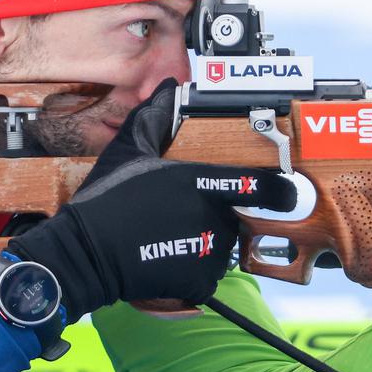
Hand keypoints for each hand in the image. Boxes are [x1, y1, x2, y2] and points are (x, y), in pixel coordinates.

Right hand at [7, 80, 296, 318]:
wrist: (85, 254)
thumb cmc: (105, 202)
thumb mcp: (128, 150)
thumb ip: (154, 118)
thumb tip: (167, 89)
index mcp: (201, 182)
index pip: (261, 187)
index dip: (279, 191)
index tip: (285, 193)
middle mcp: (212, 216)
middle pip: (235, 217)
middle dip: (217, 216)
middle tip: (180, 217)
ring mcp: (208, 252)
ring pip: (222, 247)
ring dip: (205, 244)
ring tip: (167, 238)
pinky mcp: (199, 281)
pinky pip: (208, 276)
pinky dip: (193, 272)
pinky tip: (166, 258)